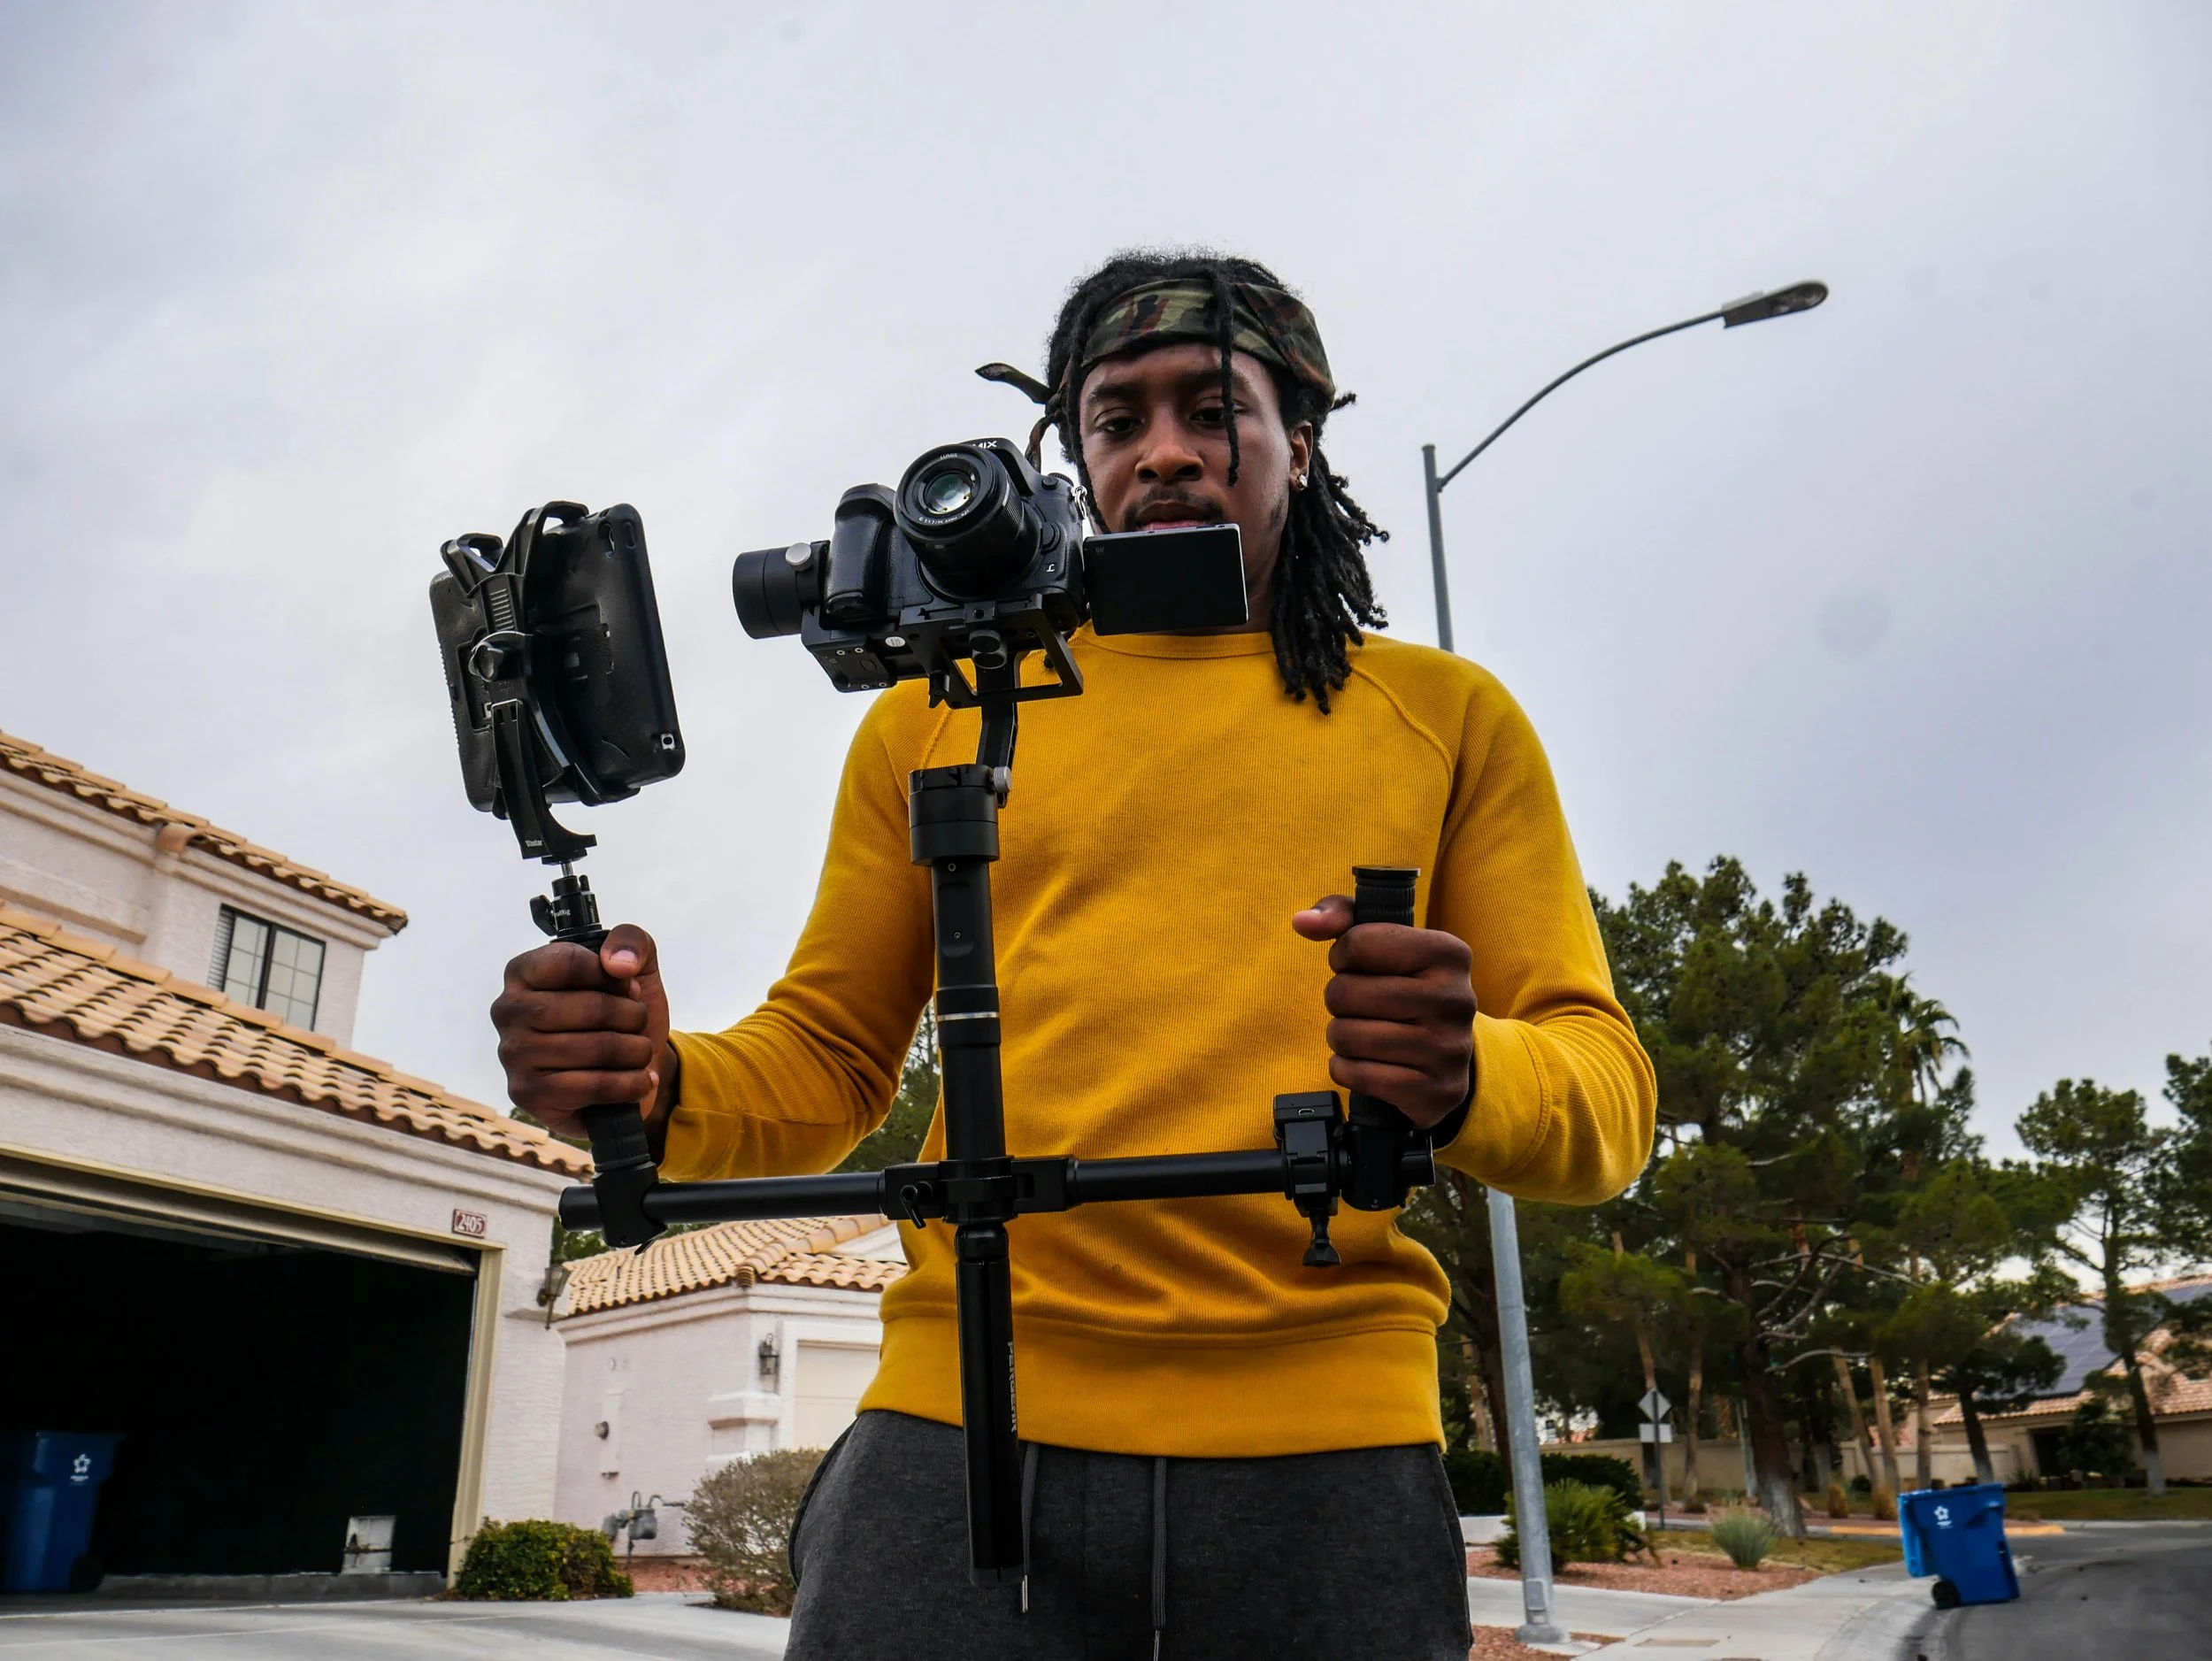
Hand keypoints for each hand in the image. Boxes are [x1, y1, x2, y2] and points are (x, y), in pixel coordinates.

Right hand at [490, 923, 675, 1145]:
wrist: (630, 1068)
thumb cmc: (621, 1014)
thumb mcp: (636, 968)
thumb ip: (632, 942)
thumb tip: (618, 962)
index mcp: (523, 972)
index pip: (569, 962)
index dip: (611, 976)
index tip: (629, 988)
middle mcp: (508, 1010)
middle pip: (589, 1008)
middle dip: (630, 1016)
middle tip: (639, 1023)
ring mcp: (513, 1054)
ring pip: (594, 1049)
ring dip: (634, 1051)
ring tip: (640, 1051)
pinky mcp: (527, 1093)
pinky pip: (591, 1087)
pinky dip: (629, 1084)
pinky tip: (640, 1081)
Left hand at [1291, 896, 1475, 1129]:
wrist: (1446, 1055)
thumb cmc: (1403, 987)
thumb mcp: (1382, 942)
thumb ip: (1341, 915)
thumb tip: (1302, 921)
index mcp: (1449, 953)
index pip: (1359, 942)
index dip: (1343, 955)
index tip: (1355, 965)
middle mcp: (1457, 999)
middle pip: (1347, 992)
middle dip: (1338, 999)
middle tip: (1357, 1005)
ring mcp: (1450, 1049)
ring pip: (1349, 1036)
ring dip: (1340, 1036)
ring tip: (1360, 1032)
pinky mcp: (1436, 1091)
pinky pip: (1359, 1075)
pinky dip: (1347, 1069)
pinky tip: (1364, 1062)